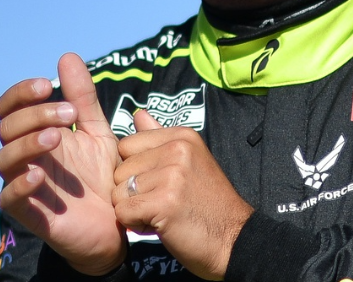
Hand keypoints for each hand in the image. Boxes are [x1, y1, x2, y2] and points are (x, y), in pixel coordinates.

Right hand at [0, 53, 126, 274]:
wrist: (116, 222)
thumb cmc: (100, 175)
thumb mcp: (96, 131)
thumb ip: (83, 98)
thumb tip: (67, 56)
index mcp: (35, 134)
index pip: (10, 107)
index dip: (21, 93)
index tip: (47, 84)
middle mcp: (25, 157)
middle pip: (6, 128)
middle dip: (35, 115)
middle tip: (69, 114)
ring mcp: (24, 185)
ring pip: (3, 159)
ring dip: (28, 143)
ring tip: (58, 137)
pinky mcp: (30, 214)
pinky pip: (8, 198)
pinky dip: (19, 184)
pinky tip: (40, 175)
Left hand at [113, 110, 253, 279]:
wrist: (233, 239)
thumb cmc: (207, 204)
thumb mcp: (189, 161)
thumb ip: (159, 138)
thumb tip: (138, 113)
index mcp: (182, 136)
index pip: (127, 145)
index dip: (135, 170)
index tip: (159, 184)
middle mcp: (178, 150)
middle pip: (120, 170)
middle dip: (132, 192)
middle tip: (162, 203)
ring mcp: (172, 175)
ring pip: (118, 192)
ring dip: (134, 210)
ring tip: (161, 214)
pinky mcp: (165, 202)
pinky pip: (123, 212)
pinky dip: (134, 225)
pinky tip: (159, 225)